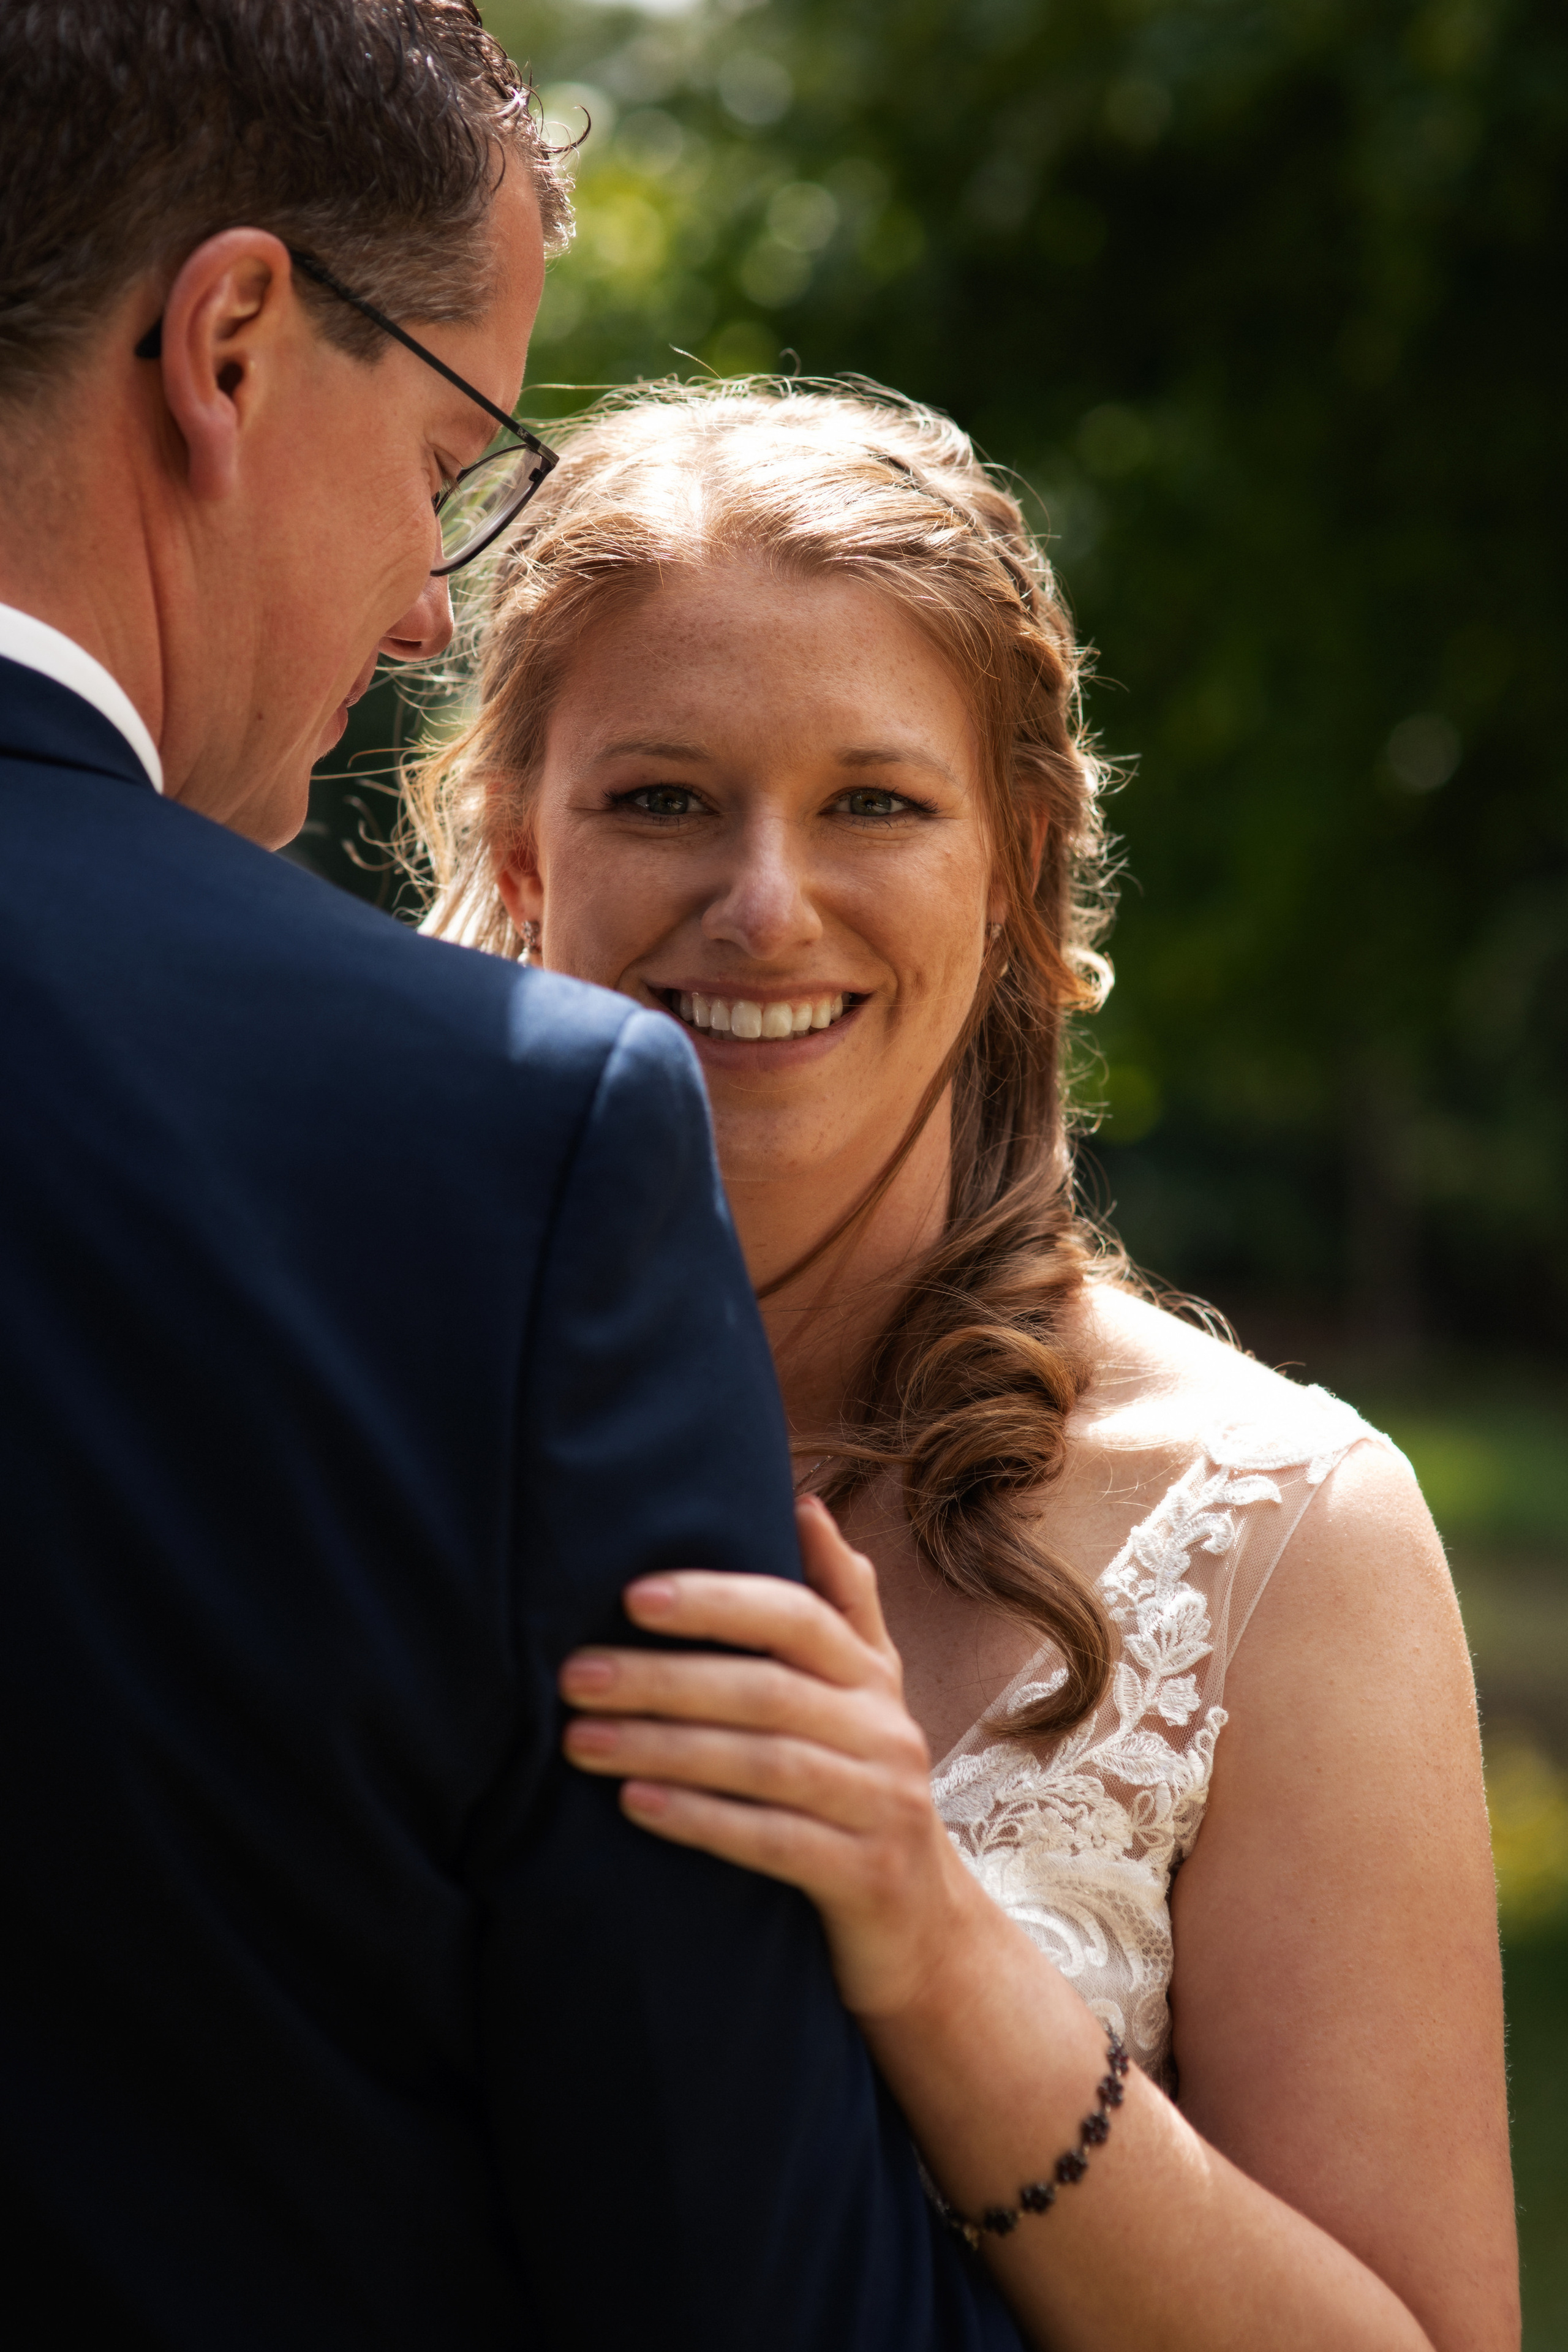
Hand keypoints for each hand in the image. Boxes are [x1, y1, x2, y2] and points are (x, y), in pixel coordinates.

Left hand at [559, 1496, 983, 2017]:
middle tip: (574, 1674)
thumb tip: (803, 1502)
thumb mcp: (862, 1695)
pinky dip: (702, 1819)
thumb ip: (836, 1603)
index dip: (718, 1600)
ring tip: (580, 1741)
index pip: (797, 1616)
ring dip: (666, 1746)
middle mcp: (885, 1730)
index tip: (632, 1595)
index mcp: (870, 1678)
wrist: (925, 1933)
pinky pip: (776, 1840)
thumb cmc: (861, 1793)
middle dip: (664, 1677)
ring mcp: (884, 1805)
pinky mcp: (869, 1877)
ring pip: (766, 1762)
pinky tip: (636, 1806)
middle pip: (767, 1688)